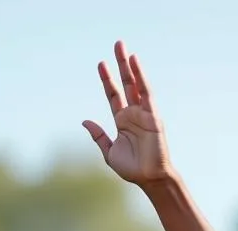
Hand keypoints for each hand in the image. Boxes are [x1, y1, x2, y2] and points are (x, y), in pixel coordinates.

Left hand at [83, 41, 172, 186]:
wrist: (149, 179)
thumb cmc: (132, 168)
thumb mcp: (109, 152)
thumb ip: (98, 136)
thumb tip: (85, 121)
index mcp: (122, 121)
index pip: (113, 95)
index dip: (107, 80)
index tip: (100, 64)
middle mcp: (133, 113)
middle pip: (126, 84)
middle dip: (120, 65)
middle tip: (116, 44)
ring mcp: (144, 113)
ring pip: (136, 84)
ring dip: (131, 66)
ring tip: (124, 48)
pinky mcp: (153, 116)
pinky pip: (146, 93)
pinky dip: (141, 77)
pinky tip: (136, 63)